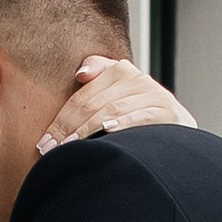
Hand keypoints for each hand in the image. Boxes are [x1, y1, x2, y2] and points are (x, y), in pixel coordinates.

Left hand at [38, 53, 192, 152]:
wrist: (178, 145)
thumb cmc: (140, 123)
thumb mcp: (118, 101)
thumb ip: (98, 84)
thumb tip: (80, 74)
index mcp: (120, 72)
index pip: (82, 96)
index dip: (60, 119)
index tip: (43, 143)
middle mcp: (138, 79)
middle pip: (92, 103)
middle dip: (67, 128)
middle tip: (50, 150)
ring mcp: (155, 95)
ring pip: (112, 109)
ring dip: (87, 130)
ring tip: (69, 147)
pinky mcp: (170, 113)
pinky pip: (142, 116)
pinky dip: (124, 123)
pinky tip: (107, 132)